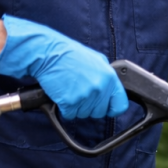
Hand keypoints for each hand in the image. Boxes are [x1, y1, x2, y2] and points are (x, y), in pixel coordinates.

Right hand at [0, 15, 128, 118]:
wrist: (48, 52)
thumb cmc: (68, 54)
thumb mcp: (95, 60)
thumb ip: (106, 76)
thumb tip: (111, 89)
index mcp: (109, 77)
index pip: (120, 105)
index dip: (111, 108)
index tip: (106, 108)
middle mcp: (100, 87)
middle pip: (99, 112)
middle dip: (89, 106)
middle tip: (79, 93)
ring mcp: (85, 95)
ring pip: (84, 114)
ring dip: (76, 107)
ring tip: (69, 90)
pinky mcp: (70, 102)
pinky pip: (70, 115)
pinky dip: (64, 108)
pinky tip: (62, 94)